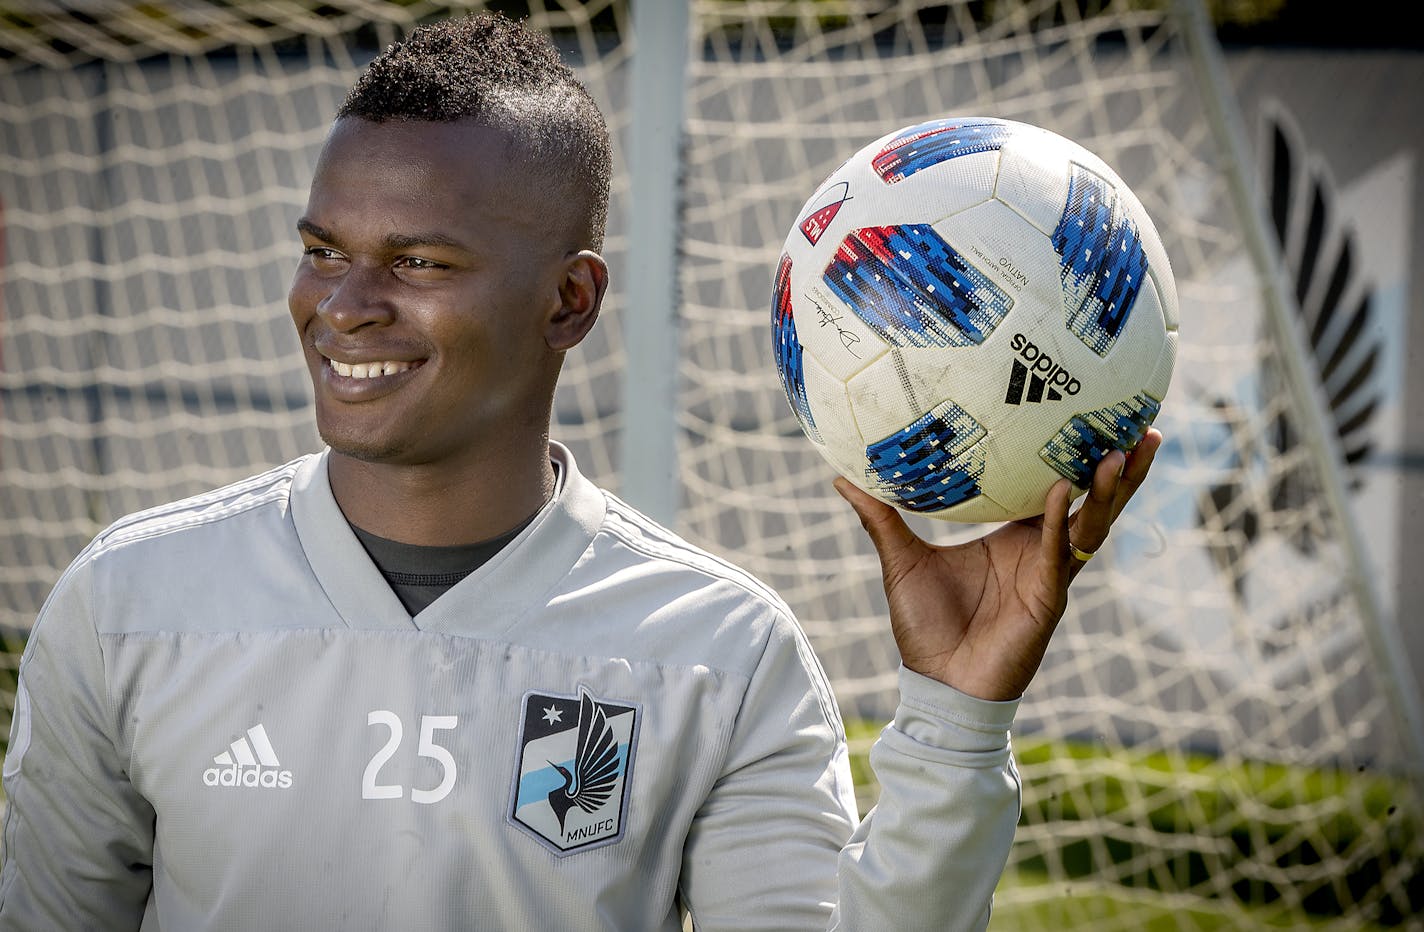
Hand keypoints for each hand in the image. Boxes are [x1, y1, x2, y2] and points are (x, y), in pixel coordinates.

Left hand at [835, 429, 1161, 701]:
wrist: (936, 684)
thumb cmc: (925, 626)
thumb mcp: (899, 559)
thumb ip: (880, 516)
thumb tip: (842, 476)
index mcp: (1017, 537)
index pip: (1056, 485)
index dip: (1078, 454)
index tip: (1095, 411)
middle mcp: (1043, 551)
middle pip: (1092, 499)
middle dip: (1120, 465)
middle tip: (1141, 421)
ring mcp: (1051, 575)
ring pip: (1093, 523)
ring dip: (1112, 488)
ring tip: (1126, 448)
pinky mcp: (1047, 600)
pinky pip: (1060, 555)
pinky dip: (1062, 522)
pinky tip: (1062, 491)